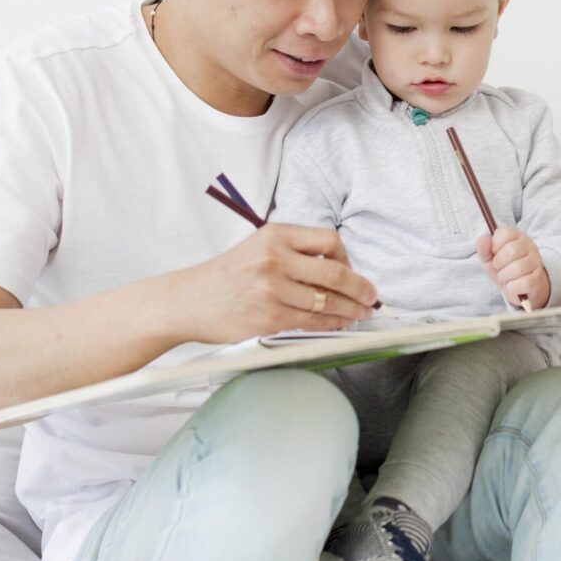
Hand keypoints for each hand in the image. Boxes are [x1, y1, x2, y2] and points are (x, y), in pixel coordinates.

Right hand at [173, 224, 378, 341]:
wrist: (189, 300)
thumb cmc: (227, 275)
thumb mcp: (258, 247)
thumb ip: (295, 252)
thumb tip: (340, 268)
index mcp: (275, 235)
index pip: (329, 241)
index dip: (348, 258)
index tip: (353, 271)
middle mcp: (274, 259)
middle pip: (334, 272)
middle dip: (360, 288)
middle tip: (371, 297)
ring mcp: (272, 290)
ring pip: (327, 301)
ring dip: (350, 310)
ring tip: (360, 314)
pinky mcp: (268, 318)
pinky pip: (312, 323)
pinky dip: (331, 325)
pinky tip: (340, 324)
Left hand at [476, 226, 550, 309]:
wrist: (519, 289)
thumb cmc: (503, 269)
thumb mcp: (490, 259)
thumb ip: (484, 249)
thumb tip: (481, 239)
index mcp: (517, 237)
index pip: (505, 234)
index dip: (495, 245)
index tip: (494, 253)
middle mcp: (529, 246)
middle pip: (512, 250)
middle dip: (499, 263)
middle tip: (499, 268)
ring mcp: (536, 262)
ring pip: (518, 268)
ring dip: (504, 276)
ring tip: (505, 278)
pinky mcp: (538, 279)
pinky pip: (524, 283)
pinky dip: (512, 287)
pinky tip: (512, 286)